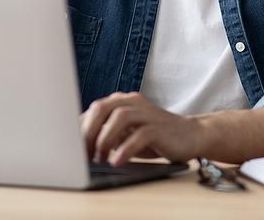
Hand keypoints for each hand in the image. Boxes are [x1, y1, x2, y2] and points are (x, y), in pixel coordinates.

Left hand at [80, 91, 202, 166]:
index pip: (93, 109)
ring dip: (105, 140)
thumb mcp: (126, 134)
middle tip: (84, 154)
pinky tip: (118, 161)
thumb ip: (106, 133)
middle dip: (89, 132)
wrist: (190, 135)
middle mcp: (132, 102)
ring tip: (101, 159)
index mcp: (122, 101)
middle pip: (102, 108)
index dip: (80, 129)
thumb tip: (80, 146)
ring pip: (119, 118)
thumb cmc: (154, 136)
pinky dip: (126, 149)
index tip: (73, 149)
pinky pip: (140, 135)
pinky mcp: (160, 127)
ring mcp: (147, 113)